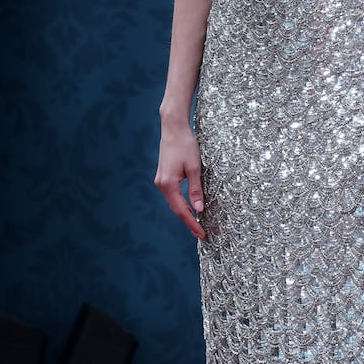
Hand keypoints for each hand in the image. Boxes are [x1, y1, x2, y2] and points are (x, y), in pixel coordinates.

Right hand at [154, 123, 206, 238]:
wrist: (173, 129)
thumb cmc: (185, 145)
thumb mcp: (195, 168)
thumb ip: (196, 190)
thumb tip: (199, 210)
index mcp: (168, 184)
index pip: (181, 210)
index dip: (192, 223)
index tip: (201, 234)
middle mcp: (161, 185)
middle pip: (176, 209)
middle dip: (189, 222)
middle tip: (202, 234)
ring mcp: (161, 181)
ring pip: (174, 203)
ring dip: (185, 214)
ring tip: (198, 225)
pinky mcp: (164, 177)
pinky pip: (173, 195)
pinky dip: (182, 204)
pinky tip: (190, 208)